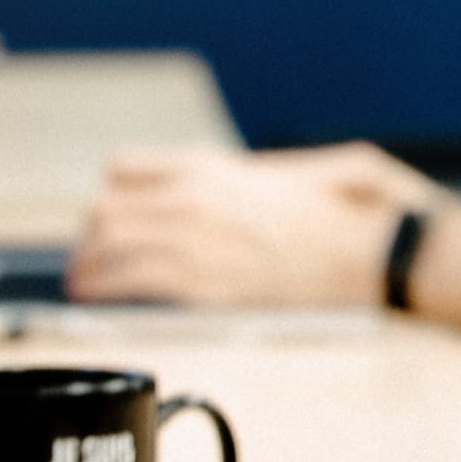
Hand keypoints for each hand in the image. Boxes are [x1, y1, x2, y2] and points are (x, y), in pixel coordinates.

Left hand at [68, 144, 439, 308]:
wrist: (378, 252)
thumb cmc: (359, 213)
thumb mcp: (320, 165)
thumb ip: (276, 170)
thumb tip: (263, 177)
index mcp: (215, 168)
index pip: (125, 169)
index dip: (113, 193)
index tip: (113, 213)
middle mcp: (194, 198)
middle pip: (104, 209)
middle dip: (91, 235)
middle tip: (90, 255)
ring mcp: (197, 241)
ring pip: (106, 245)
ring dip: (88, 265)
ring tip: (82, 281)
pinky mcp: (206, 286)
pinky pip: (131, 282)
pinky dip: (105, 289)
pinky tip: (96, 296)